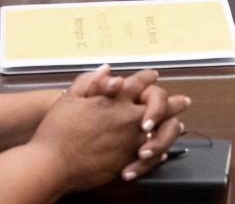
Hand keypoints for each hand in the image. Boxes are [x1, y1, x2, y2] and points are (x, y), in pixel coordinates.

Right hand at [28, 68, 186, 192]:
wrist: (51, 164)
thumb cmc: (56, 130)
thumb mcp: (71, 98)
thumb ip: (92, 81)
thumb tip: (109, 70)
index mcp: (116, 98)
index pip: (141, 82)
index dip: (148, 77)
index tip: (153, 76)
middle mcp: (129, 117)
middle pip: (161, 104)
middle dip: (174, 101)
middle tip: (184, 101)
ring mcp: (131, 140)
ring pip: (162, 130)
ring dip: (172, 126)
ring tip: (178, 124)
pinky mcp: (127, 160)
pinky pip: (152, 155)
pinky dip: (159, 151)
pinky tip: (161, 150)